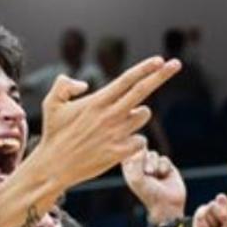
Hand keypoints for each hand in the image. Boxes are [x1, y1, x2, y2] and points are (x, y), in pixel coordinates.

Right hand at [36, 57, 181, 186]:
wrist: (53, 167)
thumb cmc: (53, 134)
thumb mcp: (51, 104)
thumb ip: (64, 85)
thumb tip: (85, 84)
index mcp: (96, 101)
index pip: (126, 80)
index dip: (144, 68)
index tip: (159, 59)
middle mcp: (109, 115)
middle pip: (142, 91)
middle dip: (161, 75)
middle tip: (176, 64)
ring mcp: (116, 134)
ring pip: (143, 115)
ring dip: (137, 115)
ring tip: (119, 123)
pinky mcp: (119, 152)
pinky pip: (140, 140)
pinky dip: (134, 141)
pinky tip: (120, 143)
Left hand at [122, 148, 185, 219]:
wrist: (167, 203)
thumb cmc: (148, 193)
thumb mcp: (137, 178)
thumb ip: (136, 162)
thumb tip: (141, 149)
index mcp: (129, 170)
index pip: (126, 154)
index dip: (131, 153)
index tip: (136, 157)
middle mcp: (140, 167)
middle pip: (141, 151)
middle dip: (146, 160)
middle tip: (149, 173)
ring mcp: (153, 166)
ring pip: (153, 154)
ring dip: (155, 164)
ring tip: (156, 175)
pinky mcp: (165, 167)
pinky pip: (164, 158)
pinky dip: (164, 166)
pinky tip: (164, 176)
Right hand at [193, 161, 226, 226]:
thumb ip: (226, 215)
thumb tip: (217, 199)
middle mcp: (225, 207)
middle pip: (222, 201)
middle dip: (221, 212)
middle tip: (221, 226)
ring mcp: (212, 209)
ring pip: (211, 206)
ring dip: (212, 220)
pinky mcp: (202, 213)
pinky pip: (202, 212)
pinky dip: (203, 221)